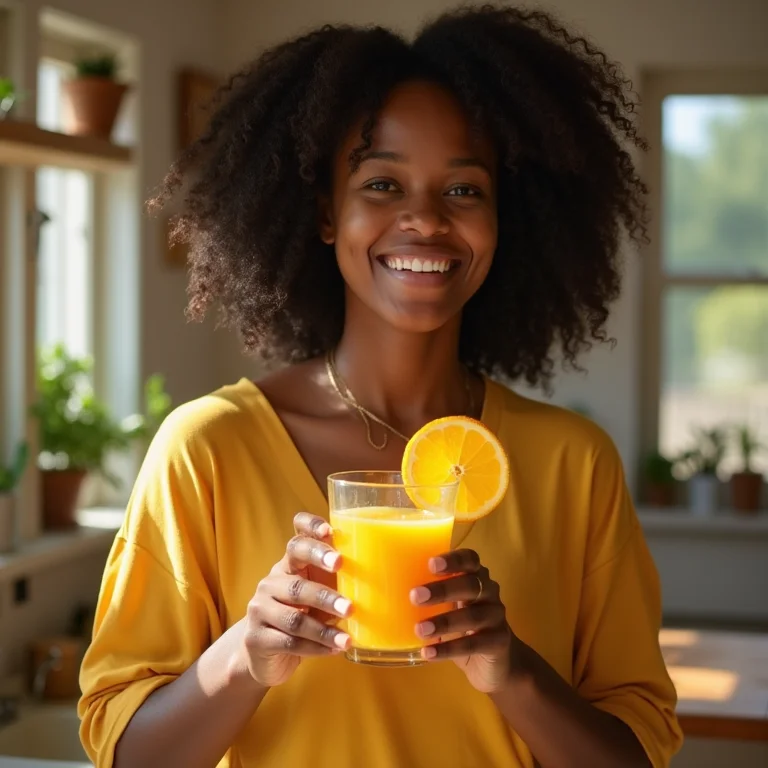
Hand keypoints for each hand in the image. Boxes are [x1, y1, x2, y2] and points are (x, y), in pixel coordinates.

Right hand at [242, 512, 351, 687]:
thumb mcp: (319, 592)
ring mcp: (260, 608)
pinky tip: (335, 649)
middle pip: (296, 582)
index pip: (297, 537)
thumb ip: (338, 581)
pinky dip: (316, 647)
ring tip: (347, 638)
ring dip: (324, 629)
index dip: (310, 528)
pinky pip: (289, 642)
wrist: (266, 653)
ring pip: (294, 618)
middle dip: (324, 593)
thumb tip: (387, 575)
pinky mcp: (256, 638)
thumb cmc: (304, 614)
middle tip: (349, 604)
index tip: (330, 531)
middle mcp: (272, 581)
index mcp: (290, 564)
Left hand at [410, 549, 517, 693]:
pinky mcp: (499, 642)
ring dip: (444, 622)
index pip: (470, 558)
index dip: (453, 559)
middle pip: (470, 584)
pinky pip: (475, 644)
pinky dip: (450, 649)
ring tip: (419, 629)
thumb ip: (427, 596)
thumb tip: (383, 589)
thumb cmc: (461, 625)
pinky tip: (429, 652)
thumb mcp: (446, 607)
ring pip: (473, 615)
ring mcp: (497, 617)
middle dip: (442, 589)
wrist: (495, 662)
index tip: (431, 564)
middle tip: (415, 596)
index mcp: (475, 576)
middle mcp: (489, 592)